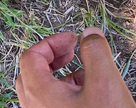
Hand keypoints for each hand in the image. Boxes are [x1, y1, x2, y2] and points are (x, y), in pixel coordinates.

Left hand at [16, 27, 135, 107]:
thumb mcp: (106, 82)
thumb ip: (95, 51)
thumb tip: (89, 34)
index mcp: (41, 96)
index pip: (30, 57)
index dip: (51, 42)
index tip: (73, 40)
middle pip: (29, 74)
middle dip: (50, 57)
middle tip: (71, 51)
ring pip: (39, 92)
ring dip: (58, 75)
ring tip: (82, 71)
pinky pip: (50, 107)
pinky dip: (63, 93)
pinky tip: (87, 93)